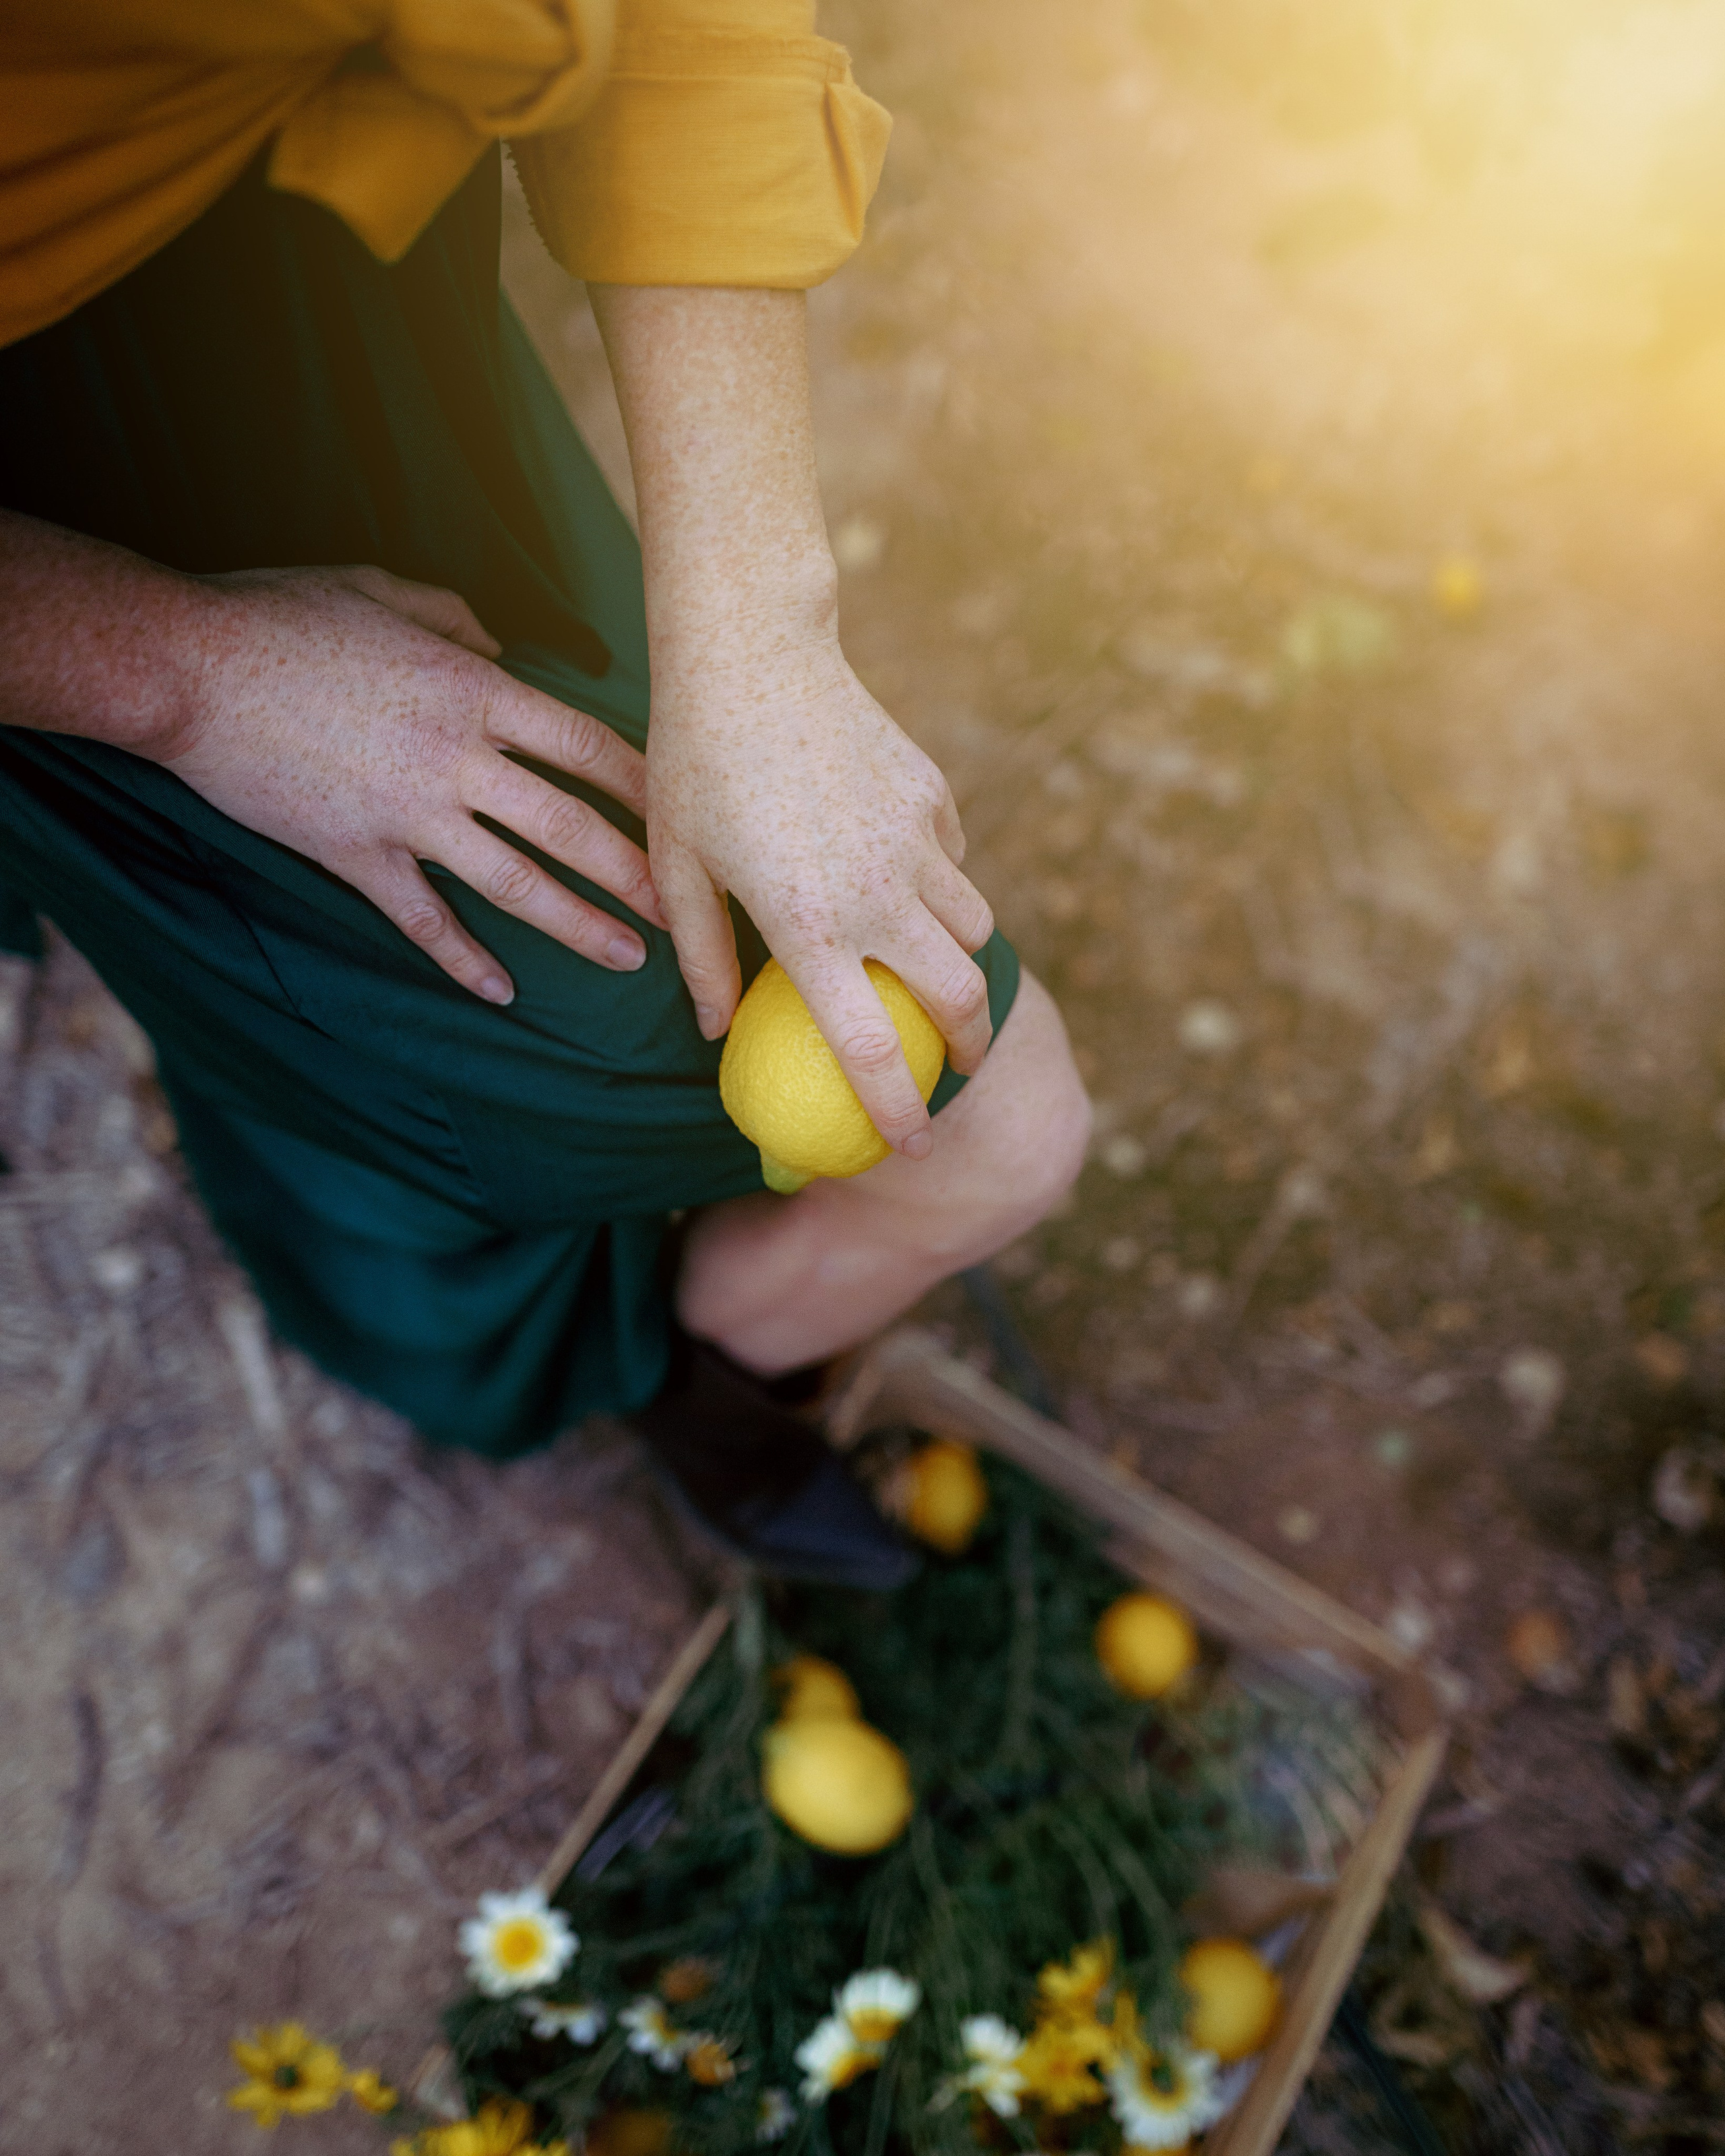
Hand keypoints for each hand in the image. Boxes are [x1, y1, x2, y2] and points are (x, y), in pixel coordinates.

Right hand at [164, 563, 663, 1002]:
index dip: (644, 784)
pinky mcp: (356, 855)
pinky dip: (464, 958)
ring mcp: (408, 814)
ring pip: (515, 883)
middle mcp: (456, 758)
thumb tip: (496, 643)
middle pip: (571, 825)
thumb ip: (453, 618)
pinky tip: (502, 991)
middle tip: (685, 911)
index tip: (684, 813)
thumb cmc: (280, 616)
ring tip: (628, 958)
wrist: (186, 668)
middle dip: (636, 873)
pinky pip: (424, 919)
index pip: (588, 745)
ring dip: (578, 925)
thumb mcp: (379, 590)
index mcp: (473, 690)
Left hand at [647, 628, 994, 1158]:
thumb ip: (703, 958)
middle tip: (956, 1065)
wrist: (751, 649)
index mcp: (808, 926)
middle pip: (961, 998)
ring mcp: (916, 842)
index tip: (912, 1145)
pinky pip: (954, 863)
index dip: (898, 1109)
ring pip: (973, 930)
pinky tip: (901, 879)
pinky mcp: (932, 797)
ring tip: (934, 978)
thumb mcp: (678, 867)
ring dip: (962, 967)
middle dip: (971, 1046)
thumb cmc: (693, 761)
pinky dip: (942, 888)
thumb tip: (715, 1030)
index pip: (871, 1047)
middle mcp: (879, 893)